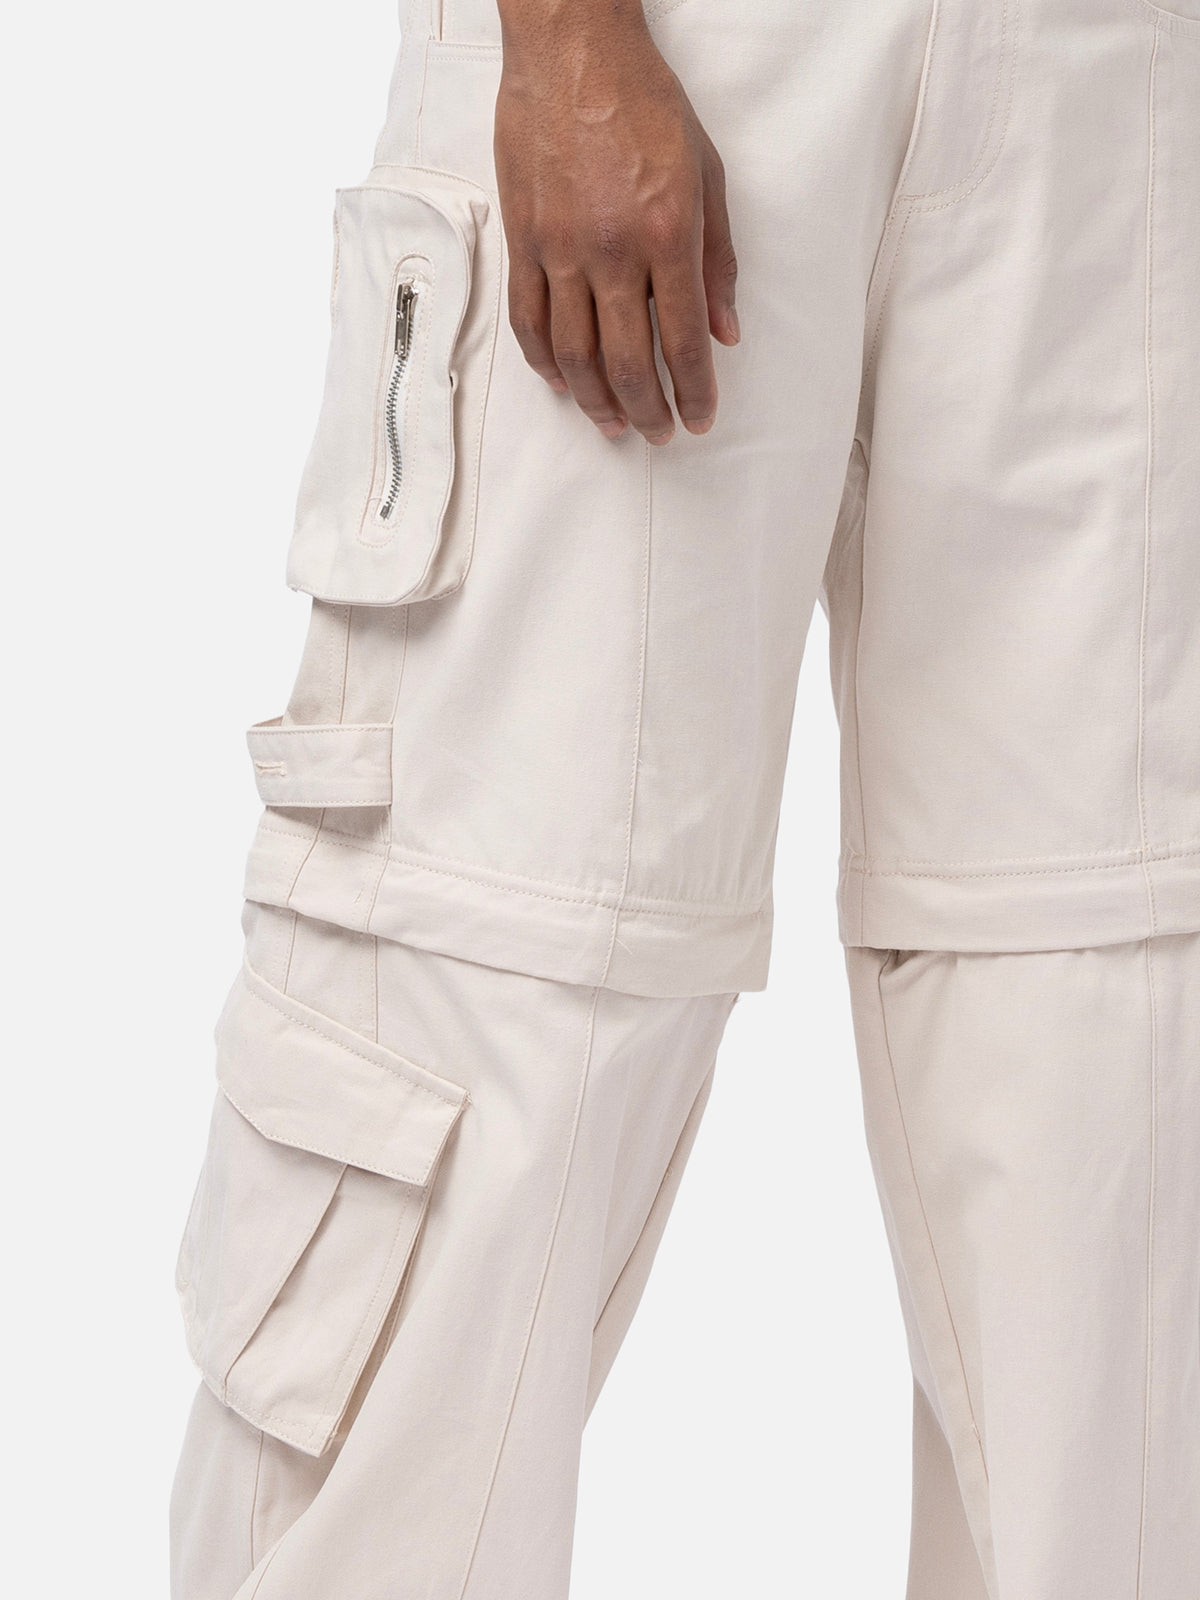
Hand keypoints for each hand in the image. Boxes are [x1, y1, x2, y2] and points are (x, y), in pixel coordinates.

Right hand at [494, 3, 738, 444]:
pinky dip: (546, 362)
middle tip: (659, 434)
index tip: (700, 418)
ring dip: (597, 400)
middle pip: (627, 362)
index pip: (682, 340)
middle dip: (648, 411)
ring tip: (614, 423)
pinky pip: (530, 320)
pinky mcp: (524, 241)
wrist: (573, 52)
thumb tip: (725, 331)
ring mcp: (560, 250)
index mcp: (665, 235)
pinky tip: (564, 383)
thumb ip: (717, 260)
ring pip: (574, 354)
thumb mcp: (707, 174)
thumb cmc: (644, 104)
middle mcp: (611, 252)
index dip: (694, 392)